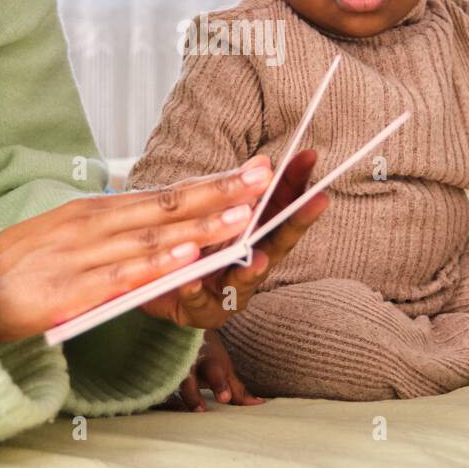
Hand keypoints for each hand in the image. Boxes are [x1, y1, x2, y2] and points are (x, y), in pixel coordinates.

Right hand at [0, 156, 276, 342]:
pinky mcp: (73, 289)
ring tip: (241, 216)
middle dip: (219, 193)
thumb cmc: (24, 265)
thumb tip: (167, 226)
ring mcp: (84, 255)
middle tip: (263, 180)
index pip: (165, 194)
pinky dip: (159, 263)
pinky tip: (187, 255)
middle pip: (168, 207)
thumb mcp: (72, 235)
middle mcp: (94, 224)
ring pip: (153, 237)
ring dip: (199, 225)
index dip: (212, 182)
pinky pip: (124, 274)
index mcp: (97, 210)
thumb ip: (117, 230)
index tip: (254, 170)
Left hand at [141, 149, 328, 328]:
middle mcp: (250, 266)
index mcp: (255, 237)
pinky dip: (196, 292)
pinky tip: (191, 282)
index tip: (310, 156)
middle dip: (296, 221)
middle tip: (316, 199)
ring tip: (257, 260)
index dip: (297, 182)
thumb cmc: (192, 244)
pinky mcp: (199, 310)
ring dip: (251, 271)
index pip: (281, 207)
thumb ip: (239, 191)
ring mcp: (229, 291)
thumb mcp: (212, 211)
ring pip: (243, 281)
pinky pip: (199, 303)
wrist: (152, 279)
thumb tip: (263, 161)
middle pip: (277, 243)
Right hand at [158, 330, 262, 411]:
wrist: (179, 329)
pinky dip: (154, 393)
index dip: (219, 385)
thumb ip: (238, 389)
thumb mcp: (224, 368)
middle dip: (194, 395)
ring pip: (168, 381)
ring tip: (178, 413)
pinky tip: (154, 403)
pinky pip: (152, 383)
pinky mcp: (153, 372)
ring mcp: (168, 367)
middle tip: (201, 410)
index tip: (225, 398)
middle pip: (189, 379)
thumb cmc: (207, 352)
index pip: (214, 372)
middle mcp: (187, 363)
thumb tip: (259, 404)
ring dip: (172, 398)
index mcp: (207, 360)